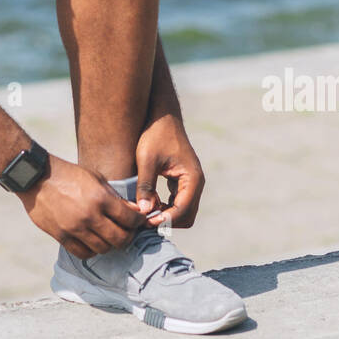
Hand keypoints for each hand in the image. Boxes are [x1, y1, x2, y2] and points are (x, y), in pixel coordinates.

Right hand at [19, 156, 146, 258]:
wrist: (37, 178)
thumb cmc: (69, 175)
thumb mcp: (96, 179)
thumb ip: (116, 198)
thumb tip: (136, 212)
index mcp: (101, 198)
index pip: (130, 219)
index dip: (139, 222)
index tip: (138, 221)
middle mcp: (89, 215)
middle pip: (120, 239)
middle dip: (128, 237)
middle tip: (127, 232)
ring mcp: (74, 228)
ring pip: (102, 248)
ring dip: (110, 245)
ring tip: (109, 237)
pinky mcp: (61, 236)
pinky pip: (82, 253)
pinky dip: (91, 250)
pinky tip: (92, 242)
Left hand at [135, 111, 204, 227]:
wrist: (162, 117)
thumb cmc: (155, 134)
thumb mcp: (146, 159)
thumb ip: (146, 185)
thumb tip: (143, 211)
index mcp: (192, 178)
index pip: (182, 210)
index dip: (163, 219)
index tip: (143, 221)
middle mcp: (195, 183)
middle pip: (186, 217)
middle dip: (166, 221)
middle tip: (143, 219)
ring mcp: (190, 183)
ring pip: (183, 212)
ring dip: (165, 216)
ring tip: (143, 212)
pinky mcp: (182, 182)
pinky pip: (178, 204)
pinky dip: (165, 209)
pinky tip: (148, 203)